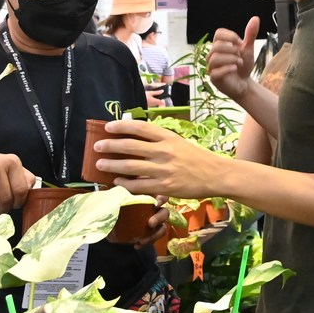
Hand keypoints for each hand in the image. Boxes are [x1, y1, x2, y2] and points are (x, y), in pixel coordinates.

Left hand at [95, 119, 219, 199]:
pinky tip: (117, 181)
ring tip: (100, 163)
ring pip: (130, 166)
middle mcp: (165, 151)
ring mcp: (164, 169)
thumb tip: (135, 137)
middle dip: (110, 145)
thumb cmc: (196, 158)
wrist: (216, 175)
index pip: (140, 127)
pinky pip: (139, 185)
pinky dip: (125, 183)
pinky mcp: (165, 186)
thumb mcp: (179, 142)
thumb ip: (159, 140)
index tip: (108, 126)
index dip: (122, 125)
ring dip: (112, 164)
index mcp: (168, 137)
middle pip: (130, 146)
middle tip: (97, 146)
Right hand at [208, 18, 259, 101]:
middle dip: (232, 49)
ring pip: (215, 58)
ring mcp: (212, 67)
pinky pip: (216, 71)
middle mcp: (212, 55)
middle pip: (216, 46)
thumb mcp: (248, 49)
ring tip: (239, 62)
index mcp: (219, 45)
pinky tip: (235, 68)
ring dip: (231, 59)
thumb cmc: (243, 65)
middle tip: (240, 55)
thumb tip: (255, 18)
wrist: (244, 83)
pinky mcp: (214, 78)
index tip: (240, 42)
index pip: (218, 33)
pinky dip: (227, 68)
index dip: (230, 36)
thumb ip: (250, 35)